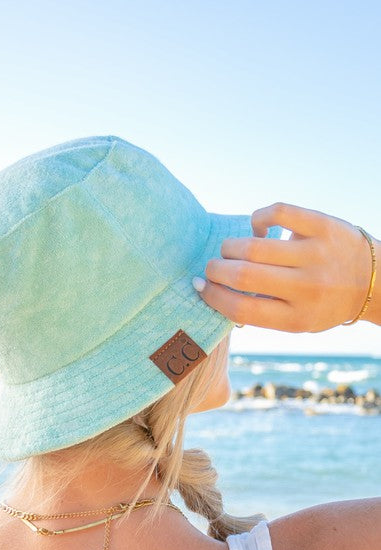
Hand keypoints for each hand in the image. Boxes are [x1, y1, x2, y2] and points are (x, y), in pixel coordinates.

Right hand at [194, 202, 374, 331]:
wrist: (373, 282)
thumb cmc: (322, 303)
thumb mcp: (296, 321)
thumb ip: (261, 312)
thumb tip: (212, 291)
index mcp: (297, 318)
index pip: (241, 308)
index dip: (213, 296)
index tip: (201, 287)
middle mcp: (308, 288)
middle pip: (244, 276)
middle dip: (217, 269)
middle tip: (212, 267)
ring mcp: (317, 255)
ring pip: (254, 245)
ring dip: (231, 247)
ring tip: (231, 250)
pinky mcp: (323, 226)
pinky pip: (277, 213)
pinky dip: (258, 219)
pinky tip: (258, 228)